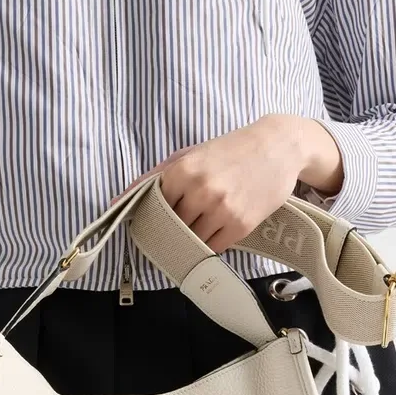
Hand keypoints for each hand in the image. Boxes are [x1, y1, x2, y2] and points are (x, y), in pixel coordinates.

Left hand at [111, 114, 342, 253]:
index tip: (156, 222)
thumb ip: (152, 178)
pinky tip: (216, 229)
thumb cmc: (229, 150)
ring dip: (192, 239)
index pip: (155, 209)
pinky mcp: (240, 225)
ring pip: (192, 241)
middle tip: (179, 227)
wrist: (278, 146)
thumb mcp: (189, 155)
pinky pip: (214, 247)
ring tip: (201, 224)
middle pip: (172, 228)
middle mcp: (201, 191)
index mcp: (183, 171)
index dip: (155, 217)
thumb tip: (118, 201)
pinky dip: (210, 244)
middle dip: (173, 230)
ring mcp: (221, 210)